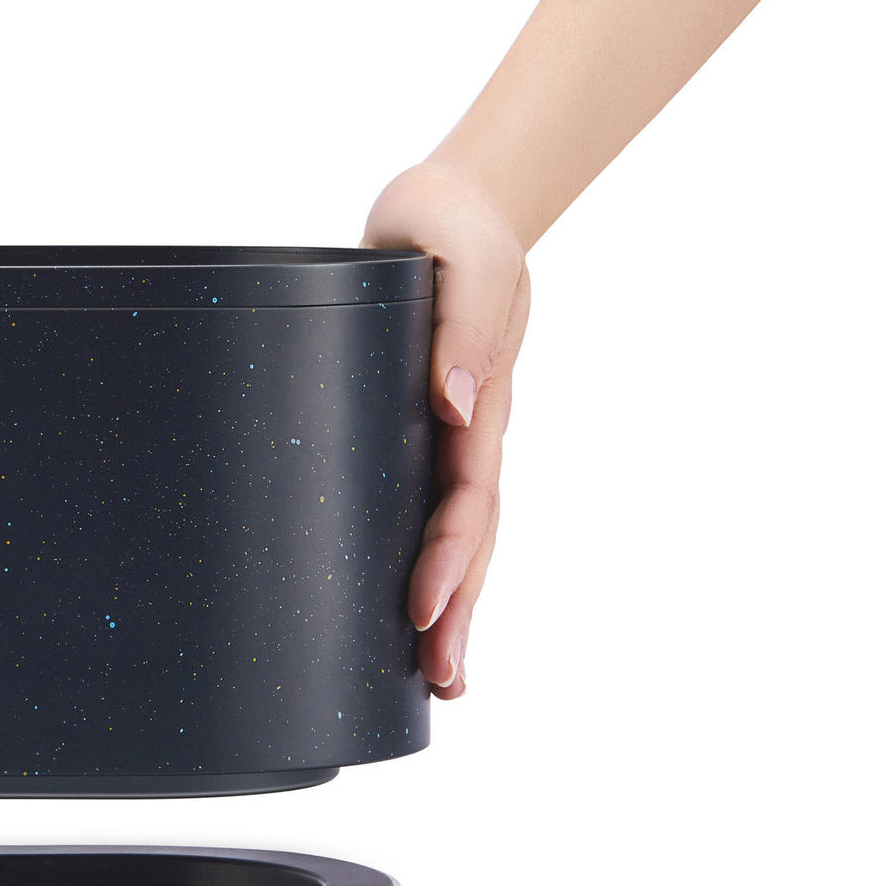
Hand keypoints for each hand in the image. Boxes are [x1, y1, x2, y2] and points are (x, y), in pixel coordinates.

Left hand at [364, 160, 530, 699]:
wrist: (451, 204)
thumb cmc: (454, 224)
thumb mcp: (464, 257)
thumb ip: (463, 324)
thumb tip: (455, 404)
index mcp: (481, 400)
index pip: (467, 496)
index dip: (447, 559)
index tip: (422, 609)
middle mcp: (470, 430)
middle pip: (471, 539)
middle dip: (458, 612)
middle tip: (444, 682)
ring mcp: (450, 435)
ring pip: (456, 537)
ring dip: (449, 607)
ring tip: (437, 681)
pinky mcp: (419, 429)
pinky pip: (425, 507)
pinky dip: (422, 561)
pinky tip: (405, 612)